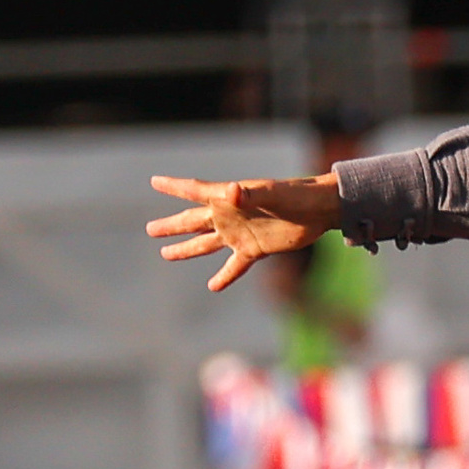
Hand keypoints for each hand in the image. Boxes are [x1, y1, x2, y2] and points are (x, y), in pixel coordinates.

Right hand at [146, 171, 340, 292]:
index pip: (194, 191)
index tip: (154, 181)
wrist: (317, 210)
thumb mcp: (272, 193)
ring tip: (166, 254)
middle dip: (172, 226)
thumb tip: (231, 191)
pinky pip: (235, 266)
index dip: (174, 186)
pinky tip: (213, 287)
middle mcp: (229, 216)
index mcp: (227, 198)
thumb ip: (249, 194)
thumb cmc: (295, 195)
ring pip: (207, 244)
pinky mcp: (255, 250)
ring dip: (187, 249)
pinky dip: (224, 276)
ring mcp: (240, 234)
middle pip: (193, 221)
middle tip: (150, 230)